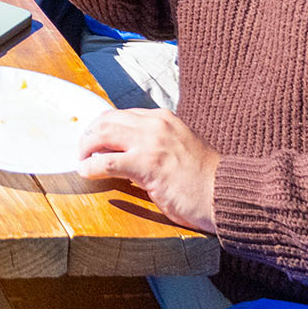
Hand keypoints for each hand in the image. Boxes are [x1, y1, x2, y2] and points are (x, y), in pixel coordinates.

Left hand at [77, 108, 219, 234]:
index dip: (102, 128)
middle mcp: (155, 124)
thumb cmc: (203, 179)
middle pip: (107, 120)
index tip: (93, 142)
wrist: (225, 193)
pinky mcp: (148, 165)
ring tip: (82, 162)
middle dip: (88, 136)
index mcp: (163, 118)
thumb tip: (123, 155)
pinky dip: (91, 167)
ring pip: (102, 134)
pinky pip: (107, 162)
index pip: (121, 115)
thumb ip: (153, 145)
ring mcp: (151, 143)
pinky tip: (87, 173)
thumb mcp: (178, 148)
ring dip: (85, 148)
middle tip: (82, 153)